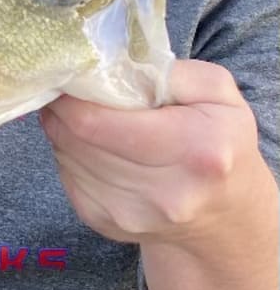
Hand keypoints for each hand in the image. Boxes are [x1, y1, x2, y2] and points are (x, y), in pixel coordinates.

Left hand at [41, 59, 279, 289]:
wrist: (226, 213)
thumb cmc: (220, 141)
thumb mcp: (215, 92)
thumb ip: (166, 71)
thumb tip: (106, 66)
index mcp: (195, 149)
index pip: (93, 121)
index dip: (70, 95)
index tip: (72, 76)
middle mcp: (163, 192)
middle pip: (73, 137)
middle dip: (64, 108)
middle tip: (74, 92)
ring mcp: (130, 214)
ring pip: (64, 155)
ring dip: (67, 131)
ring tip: (94, 120)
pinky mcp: (104, 223)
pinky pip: (66, 175)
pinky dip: (73, 156)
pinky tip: (100, 149)